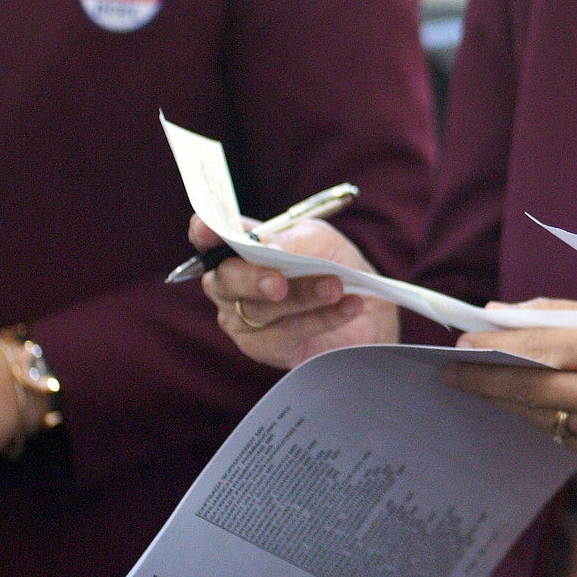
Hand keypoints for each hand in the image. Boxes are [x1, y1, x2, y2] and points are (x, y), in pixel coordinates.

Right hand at [195, 215, 396, 368]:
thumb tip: (264, 248)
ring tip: (336, 287)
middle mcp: (233, 284)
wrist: (372, 307)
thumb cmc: (335, 264)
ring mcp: (244, 319)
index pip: (210, 239)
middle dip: (252, 279)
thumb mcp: (317, 240)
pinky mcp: (266, 348)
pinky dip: (320, 318)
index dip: (204, 233)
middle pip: (224, 281)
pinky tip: (347, 306)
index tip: (206, 229)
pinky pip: (285, 335)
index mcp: (241, 248)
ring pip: (259, 310)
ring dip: (302, 296)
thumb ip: (288, 241)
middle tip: (279, 283)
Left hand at [448, 301, 576, 472]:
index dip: (498, 349)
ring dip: (508, 400)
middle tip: (449, 371)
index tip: (461, 344)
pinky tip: (539, 404)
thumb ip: (562, 315)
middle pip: (533, 390)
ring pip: (540, 416)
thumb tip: (503, 314)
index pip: (545, 350)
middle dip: (485, 380)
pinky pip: (562, 435)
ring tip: (481, 382)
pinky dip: (545, 418)